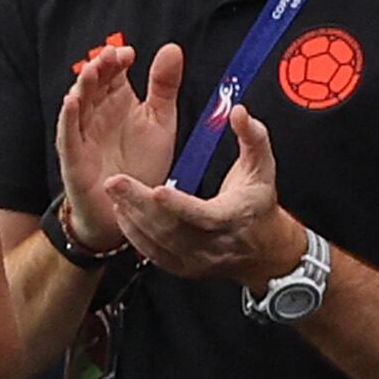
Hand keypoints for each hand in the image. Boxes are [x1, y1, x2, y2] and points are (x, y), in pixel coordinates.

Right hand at [54, 41, 180, 252]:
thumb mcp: (161, 121)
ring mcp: (83, 136)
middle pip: (93, 85)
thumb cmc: (142, 164)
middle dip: (99, 68)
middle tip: (110, 55)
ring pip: (78, 106)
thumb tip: (172, 48)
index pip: (112, 73)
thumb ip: (164, 86)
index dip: (117, 60)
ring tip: (91, 70)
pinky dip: (68, 119)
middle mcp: (97, 115)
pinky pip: (68, 136)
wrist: (132, 207)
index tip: (129, 54)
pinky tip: (72, 102)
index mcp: (117, 102)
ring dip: (82, 87)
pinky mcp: (75, 159)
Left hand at [107, 102, 300, 288]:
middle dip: (140, 205)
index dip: (179, 205)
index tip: (156, 190)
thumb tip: (238, 112)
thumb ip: (253, 137)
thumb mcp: (262, 167)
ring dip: (133, 217)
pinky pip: (152, 253)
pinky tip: (122, 212)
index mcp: (232, 217)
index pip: (204, 216)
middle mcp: (212, 244)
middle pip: (171, 229)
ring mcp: (195, 259)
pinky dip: (134, 233)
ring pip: (158, 242)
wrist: (262, 248)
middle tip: (116, 183)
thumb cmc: (257, 203)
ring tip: (116, 192)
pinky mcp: (180, 266)